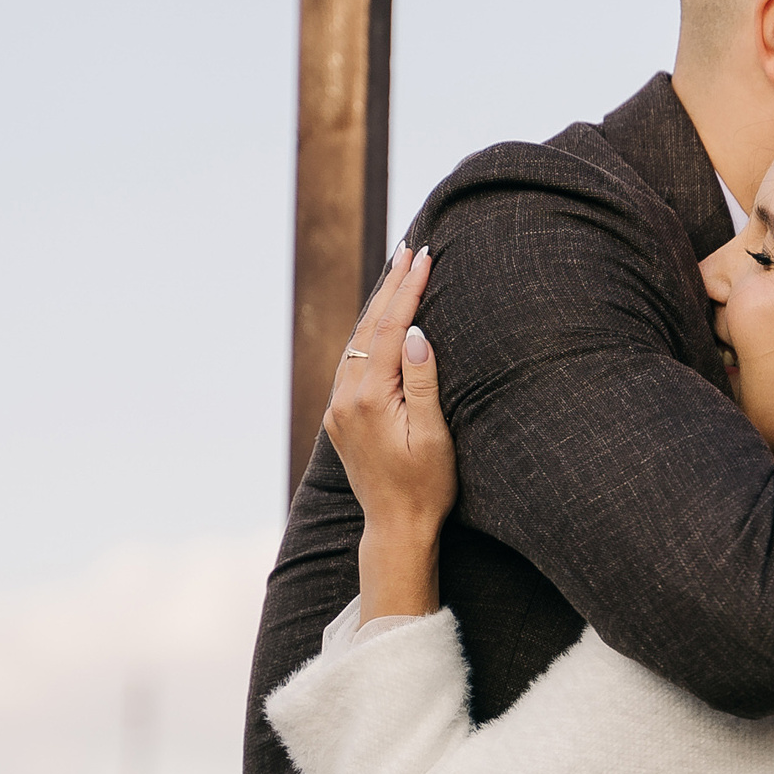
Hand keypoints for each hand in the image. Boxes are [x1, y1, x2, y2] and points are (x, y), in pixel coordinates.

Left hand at [325, 244, 454, 618]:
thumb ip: (423, 382)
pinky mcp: (341, 416)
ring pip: (357, 341)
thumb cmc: (428, 486)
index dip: (408, 289)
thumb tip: (415, 332)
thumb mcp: (435, 436)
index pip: (389, 328)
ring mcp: (339, 407)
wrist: (396, 526)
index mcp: (370, 399)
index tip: (424, 256)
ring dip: (378, 304)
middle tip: (410, 248)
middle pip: (367, 326)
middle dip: (391, 285)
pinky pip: (353, 361)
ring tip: (397, 271)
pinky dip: (368, 332)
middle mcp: (346, 398)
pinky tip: (381, 318)